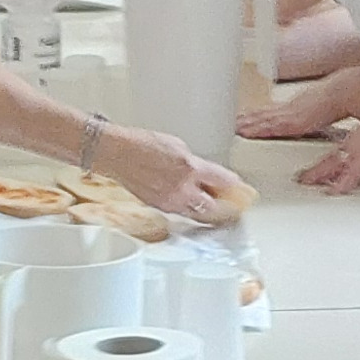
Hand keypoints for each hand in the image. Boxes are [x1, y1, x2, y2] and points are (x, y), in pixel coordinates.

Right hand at [94, 125, 244, 223]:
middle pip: (213, 207)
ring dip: (207, 211)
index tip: (241, 187)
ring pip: (197, 214)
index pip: (223, 181)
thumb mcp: (178, 146)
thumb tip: (206, 175)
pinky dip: (188, 209)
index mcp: (190, 168)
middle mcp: (182, 189)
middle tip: (230, 203)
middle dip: (224, 205)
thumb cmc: (143, 145)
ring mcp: (170, 201)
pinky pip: (180, 212)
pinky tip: (189, 202)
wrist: (118, 154)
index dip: (235, 186)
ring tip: (211, 205)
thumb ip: (196, 163)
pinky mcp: (159, 207)